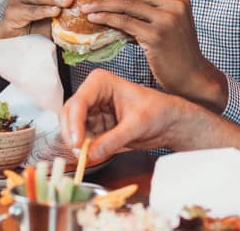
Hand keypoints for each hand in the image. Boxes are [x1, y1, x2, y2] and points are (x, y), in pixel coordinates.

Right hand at [60, 69, 187, 161]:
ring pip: (72, 128)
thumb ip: (113, 140)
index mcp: (101, 83)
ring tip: (87, 157)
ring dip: (77, 144)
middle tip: (80, 155)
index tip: (77, 143)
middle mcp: (92, 94)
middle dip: (72, 135)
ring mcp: (92, 111)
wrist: (169, 122)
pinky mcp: (95, 126)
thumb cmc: (158, 111)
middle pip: (69, 114)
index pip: (79, 102)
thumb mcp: (137, 125)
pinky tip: (91, 156)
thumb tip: (91, 154)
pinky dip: (84, 148)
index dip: (74, 124)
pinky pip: (82, 138)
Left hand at [80, 0, 227, 111]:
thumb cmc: (176, 55)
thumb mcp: (167, 26)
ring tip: (85, 5)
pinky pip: (125, 22)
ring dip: (102, 3)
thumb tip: (117, 5)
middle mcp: (175, 5)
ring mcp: (167, 20)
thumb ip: (149, 13)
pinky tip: (94, 18)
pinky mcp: (157, 36)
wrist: (192, 78)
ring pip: (127, 4)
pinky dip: (107, 18)